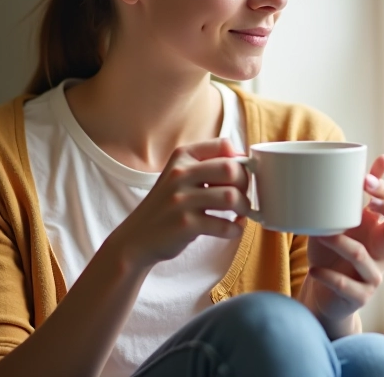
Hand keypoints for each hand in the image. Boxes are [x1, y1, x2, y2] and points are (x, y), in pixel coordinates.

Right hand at [109, 139, 250, 268]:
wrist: (137, 238)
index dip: (240, 160)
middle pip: (230, 169)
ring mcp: (182, 200)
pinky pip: (224, 225)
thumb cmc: (167, 206)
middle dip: (245, 184)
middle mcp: (180, 174)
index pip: (223, 145)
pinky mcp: (186, 224)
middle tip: (243, 196)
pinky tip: (232, 228)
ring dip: (244, 207)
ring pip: (230, 197)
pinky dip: (235, 229)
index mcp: (182, 157)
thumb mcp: (179, 177)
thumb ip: (205, 166)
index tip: (240, 175)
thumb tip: (243, 162)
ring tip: (241, 213)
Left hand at [302, 154, 383, 329]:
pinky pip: (346, 285)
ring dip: (341, 242)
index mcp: (380, 231)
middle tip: (369, 199)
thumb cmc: (334, 254)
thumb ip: (348, 199)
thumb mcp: (341, 223)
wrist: (324, 296)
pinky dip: (328, 276)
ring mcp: (374, 275)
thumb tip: (353, 161)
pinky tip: (315, 270)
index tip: (366, 178)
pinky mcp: (360, 296)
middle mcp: (383, 252)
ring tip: (322, 234)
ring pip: (362, 256)